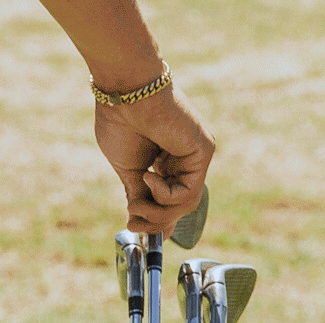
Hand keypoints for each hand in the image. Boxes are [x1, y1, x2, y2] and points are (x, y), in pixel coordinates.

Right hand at [94, 85, 213, 235]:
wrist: (125, 93)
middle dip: (154, 222)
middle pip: (179, 208)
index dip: (153, 221)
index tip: (133, 227)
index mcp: (167, 161)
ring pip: (185, 205)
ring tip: (135, 203)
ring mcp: (196, 154)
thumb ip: (139, 196)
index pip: (170, 201)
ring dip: (156, 213)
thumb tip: (138, 222)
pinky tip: (148, 177)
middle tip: (132, 223)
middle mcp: (185, 158)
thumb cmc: (120, 122)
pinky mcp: (203, 150)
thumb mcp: (128, 170)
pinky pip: (188, 192)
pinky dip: (164, 195)